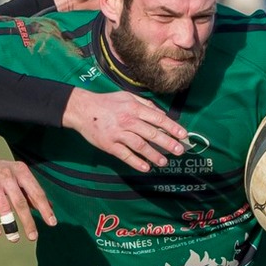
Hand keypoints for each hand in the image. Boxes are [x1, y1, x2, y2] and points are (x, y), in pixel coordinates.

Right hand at [0, 152, 54, 241]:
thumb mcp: (14, 177)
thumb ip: (30, 191)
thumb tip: (50, 207)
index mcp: (20, 170)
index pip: (36, 192)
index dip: (44, 209)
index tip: (52, 223)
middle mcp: (7, 174)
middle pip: (21, 201)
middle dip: (28, 221)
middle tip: (34, 237)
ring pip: (4, 206)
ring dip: (10, 225)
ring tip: (15, 239)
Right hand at [63, 89, 186, 171]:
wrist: (82, 109)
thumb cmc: (107, 103)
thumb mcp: (127, 97)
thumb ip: (146, 105)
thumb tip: (162, 115)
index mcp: (134, 108)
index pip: (158, 119)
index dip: (172, 127)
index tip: (183, 135)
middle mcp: (128, 121)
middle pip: (151, 134)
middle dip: (167, 143)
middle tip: (179, 151)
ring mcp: (118, 134)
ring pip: (140, 146)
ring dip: (154, 155)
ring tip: (164, 163)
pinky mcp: (109, 145)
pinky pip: (125, 155)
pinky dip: (136, 162)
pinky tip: (146, 167)